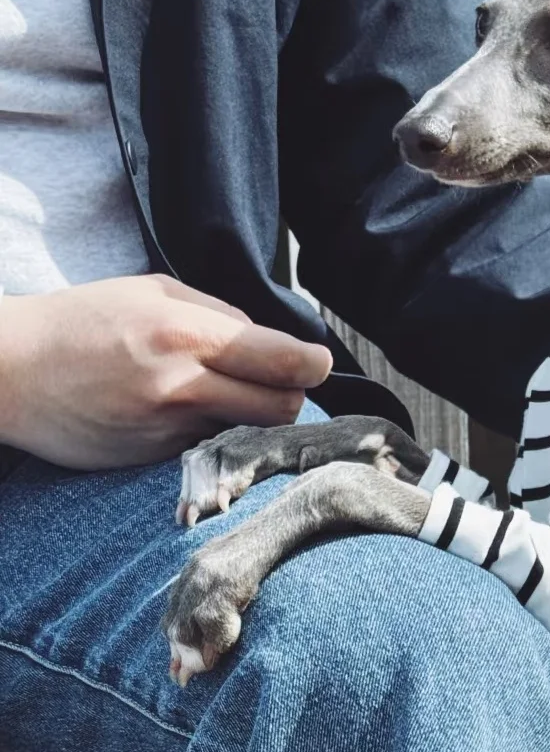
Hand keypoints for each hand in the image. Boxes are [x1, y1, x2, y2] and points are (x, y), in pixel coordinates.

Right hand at [0, 276, 332, 469]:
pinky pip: (210, 448)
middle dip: (291, 397)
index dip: (311, 365)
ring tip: (223, 397)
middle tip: (278, 385)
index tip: (317, 364)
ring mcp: (168, 429)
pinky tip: (184, 417)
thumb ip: (219, 314)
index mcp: (185, 333)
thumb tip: (272, 340)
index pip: (281, 361)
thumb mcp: (151, 292)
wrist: (7, 372)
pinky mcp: (154, 460)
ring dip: (252, 418)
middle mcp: (182, 385)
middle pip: (282, 408)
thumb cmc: (82, 322)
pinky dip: (213, 435)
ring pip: (249, 432)